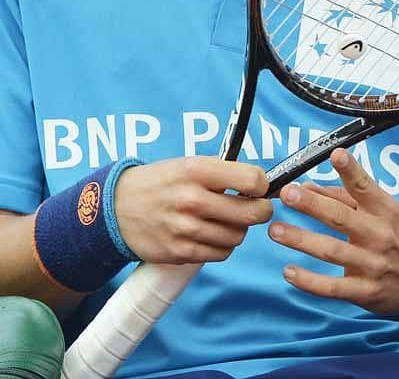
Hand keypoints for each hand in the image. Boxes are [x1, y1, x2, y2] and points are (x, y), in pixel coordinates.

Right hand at [113, 157, 271, 263]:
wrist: (116, 208)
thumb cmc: (162, 182)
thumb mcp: (190, 164)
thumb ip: (224, 173)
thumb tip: (263, 185)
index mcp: (198, 170)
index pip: (253, 180)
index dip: (263, 185)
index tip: (259, 187)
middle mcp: (192, 199)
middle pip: (253, 213)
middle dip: (262, 210)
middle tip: (258, 208)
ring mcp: (186, 229)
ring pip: (238, 236)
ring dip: (239, 229)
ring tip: (228, 220)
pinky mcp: (179, 252)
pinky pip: (220, 253)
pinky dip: (223, 245)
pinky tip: (213, 234)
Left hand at [269, 147, 398, 315]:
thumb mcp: (383, 211)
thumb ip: (345, 198)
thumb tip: (307, 186)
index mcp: (385, 210)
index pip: (366, 186)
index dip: (351, 170)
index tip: (335, 154)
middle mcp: (379, 234)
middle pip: (341, 218)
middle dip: (312, 205)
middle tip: (288, 194)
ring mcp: (372, 264)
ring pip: (331, 251)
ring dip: (301, 240)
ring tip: (275, 230)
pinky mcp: (365, 292)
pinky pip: (332, 287)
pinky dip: (309, 281)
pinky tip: (289, 272)